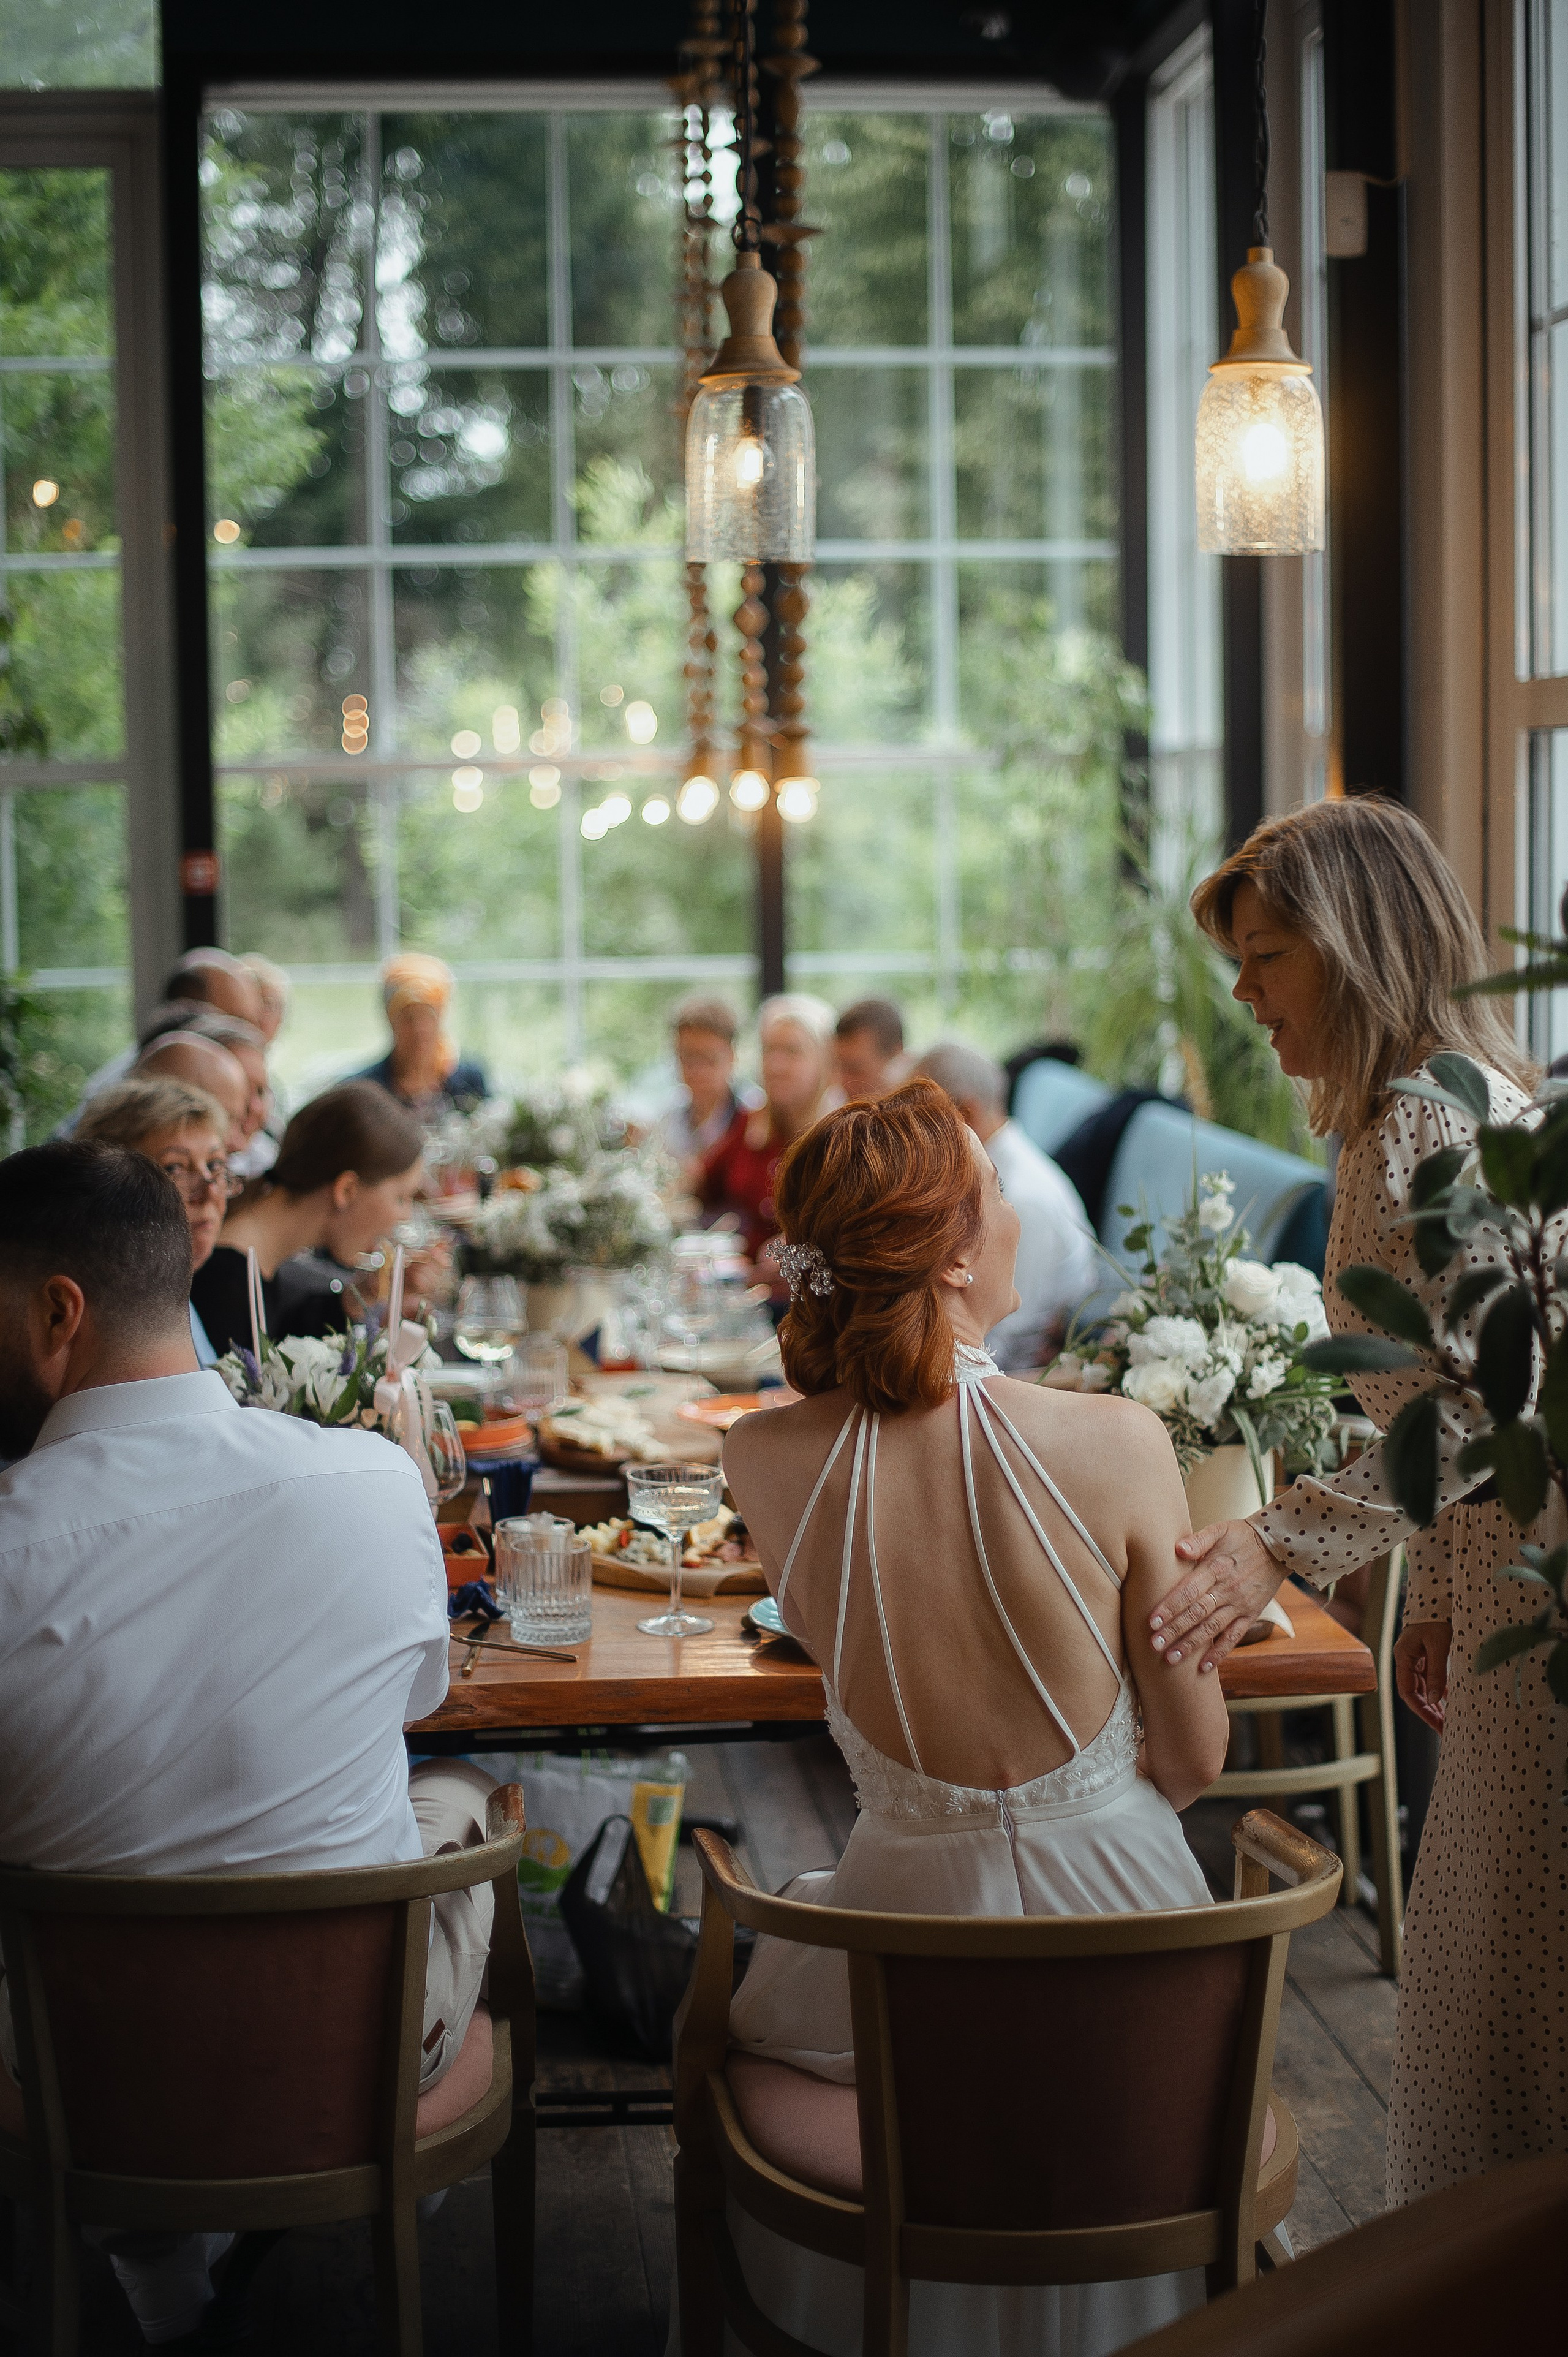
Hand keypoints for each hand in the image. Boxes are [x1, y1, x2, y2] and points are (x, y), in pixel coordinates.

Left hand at [1149, 1519, 1286, 1671]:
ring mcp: (1240, 1605)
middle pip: (1197, 1613)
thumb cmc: (1242, 1537)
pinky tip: (1203, 1667)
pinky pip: (1233, 1637)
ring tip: (1171, 1659)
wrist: (1279, 1547)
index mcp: (1216, 1569)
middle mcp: (1227, 1590)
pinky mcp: (1250, 1615)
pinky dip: (1219, 1653)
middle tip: (1154, 1645)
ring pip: (1212, 1629)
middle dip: (1174, 1630)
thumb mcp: (1220, 1530)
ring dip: (1191, 1645)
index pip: (1189, 1591)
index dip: (1170, 1606)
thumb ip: (1198, 1540)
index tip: (1152, 1621)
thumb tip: (1178, 1548)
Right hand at [1394, 1620, 1450, 1731]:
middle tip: (1445, 1729)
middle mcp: (1408, 1660)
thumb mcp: (1438, 1645)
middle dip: (1429, 1711)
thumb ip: (1437, 1673)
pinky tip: (1451, 1701)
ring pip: (1424, 1687)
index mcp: (1404, 1657)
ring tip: (1448, 1720)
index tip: (1437, 1724)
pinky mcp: (1427, 1654)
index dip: (1421, 1710)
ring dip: (1435, 1704)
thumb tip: (1436, 1700)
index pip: (1408, 1692)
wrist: (1437, 1594)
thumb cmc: (1435, 1616)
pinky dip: (1441, 1690)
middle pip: (1416, 1692)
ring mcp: (1417, 1657)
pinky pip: (1432, 1677)